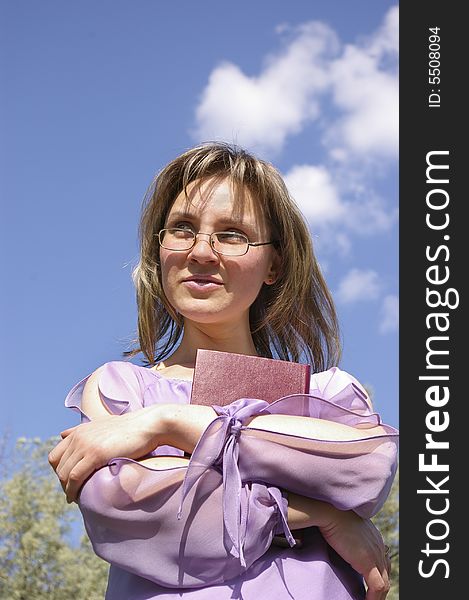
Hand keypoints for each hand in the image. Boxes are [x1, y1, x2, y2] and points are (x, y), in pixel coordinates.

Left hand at [48, 405, 165, 502]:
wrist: (147, 426)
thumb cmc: (130, 428)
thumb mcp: (102, 424)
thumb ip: (82, 429)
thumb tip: (62, 434)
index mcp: (79, 431)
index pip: (55, 455)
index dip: (59, 471)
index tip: (67, 481)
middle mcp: (78, 437)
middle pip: (58, 466)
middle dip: (62, 482)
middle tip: (72, 492)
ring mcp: (86, 445)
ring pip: (64, 473)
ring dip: (66, 488)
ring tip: (74, 497)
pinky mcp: (95, 454)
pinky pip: (75, 477)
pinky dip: (72, 490)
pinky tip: (77, 497)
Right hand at [319, 509, 390, 598]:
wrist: (328, 512)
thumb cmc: (330, 516)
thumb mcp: (344, 529)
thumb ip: (348, 540)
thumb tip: (341, 547)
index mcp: (374, 537)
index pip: (383, 562)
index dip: (378, 576)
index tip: (369, 587)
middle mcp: (379, 545)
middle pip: (386, 574)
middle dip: (380, 590)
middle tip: (371, 598)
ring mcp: (375, 554)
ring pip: (384, 584)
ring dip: (377, 597)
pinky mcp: (368, 562)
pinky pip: (377, 587)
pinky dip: (373, 598)